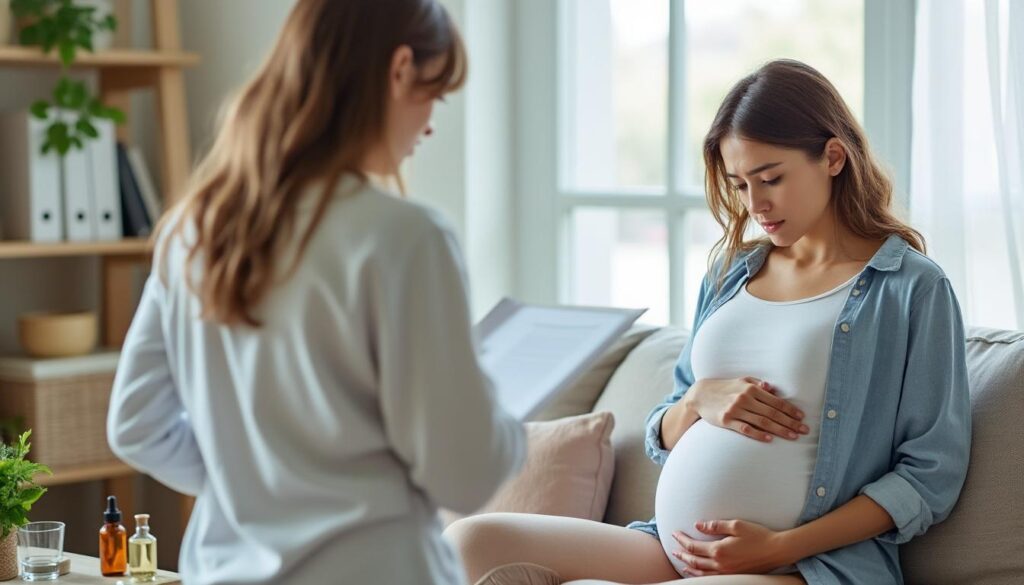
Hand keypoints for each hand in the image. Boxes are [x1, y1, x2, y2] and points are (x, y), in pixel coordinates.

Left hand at [671, 519, 793, 576]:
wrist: (776, 550)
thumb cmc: (758, 535)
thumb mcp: (736, 525)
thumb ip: (715, 525)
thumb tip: (698, 525)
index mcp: (719, 550)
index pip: (693, 546)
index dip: (682, 540)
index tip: (675, 534)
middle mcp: (720, 564)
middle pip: (694, 560)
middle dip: (682, 554)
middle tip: (673, 549)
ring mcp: (727, 572)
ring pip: (701, 572)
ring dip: (689, 566)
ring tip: (682, 561)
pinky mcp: (734, 575)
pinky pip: (712, 578)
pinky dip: (701, 575)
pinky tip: (698, 572)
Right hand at [684, 377, 808, 441]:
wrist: (700, 395)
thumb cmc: (724, 388)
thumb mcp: (740, 381)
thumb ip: (757, 383)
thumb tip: (772, 388)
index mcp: (750, 388)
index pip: (775, 401)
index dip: (790, 409)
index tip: (802, 417)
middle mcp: (744, 398)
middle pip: (772, 413)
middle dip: (790, 422)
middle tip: (804, 430)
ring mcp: (735, 410)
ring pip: (762, 422)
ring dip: (780, 430)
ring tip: (793, 436)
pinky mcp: (726, 421)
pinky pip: (746, 429)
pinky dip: (758, 434)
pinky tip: (769, 439)